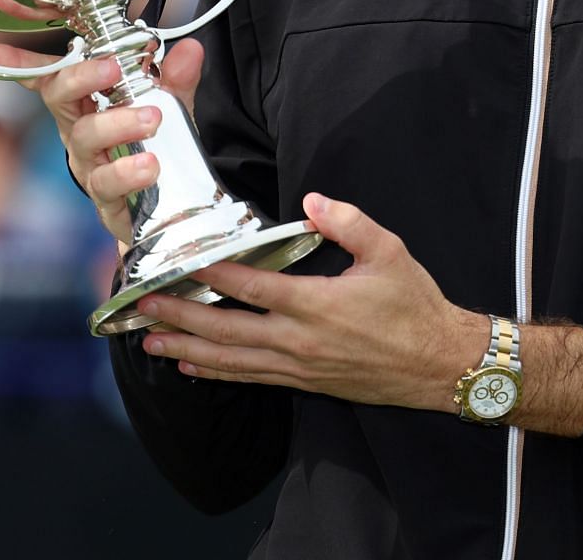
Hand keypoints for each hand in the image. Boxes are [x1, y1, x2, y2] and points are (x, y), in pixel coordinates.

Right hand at [0, 31, 202, 246]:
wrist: (168, 210)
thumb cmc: (155, 150)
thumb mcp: (171, 108)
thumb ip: (176, 80)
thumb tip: (190, 49)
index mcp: (88, 104)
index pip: (52, 77)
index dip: (22, 62)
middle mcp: (80, 132)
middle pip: (61, 97)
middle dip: (81, 77)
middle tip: (112, 68)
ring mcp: (89, 165)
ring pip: (85, 139)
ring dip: (117, 124)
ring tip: (151, 120)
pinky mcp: (106, 198)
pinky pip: (107, 183)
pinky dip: (128, 172)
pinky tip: (150, 165)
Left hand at [137, 192, 485, 412]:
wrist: (441, 365)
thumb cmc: (416, 306)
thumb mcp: (390, 252)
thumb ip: (348, 222)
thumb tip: (311, 200)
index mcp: (317, 304)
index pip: (252, 287)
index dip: (211, 274)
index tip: (178, 262)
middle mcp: (300, 341)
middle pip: (226, 330)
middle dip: (180, 317)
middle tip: (141, 306)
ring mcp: (299, 367)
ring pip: (231, 360)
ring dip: (187, 349)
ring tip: (149, 340)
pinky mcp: (305, 383)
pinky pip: (251, 378)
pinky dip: (217, 372)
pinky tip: (192, 366)